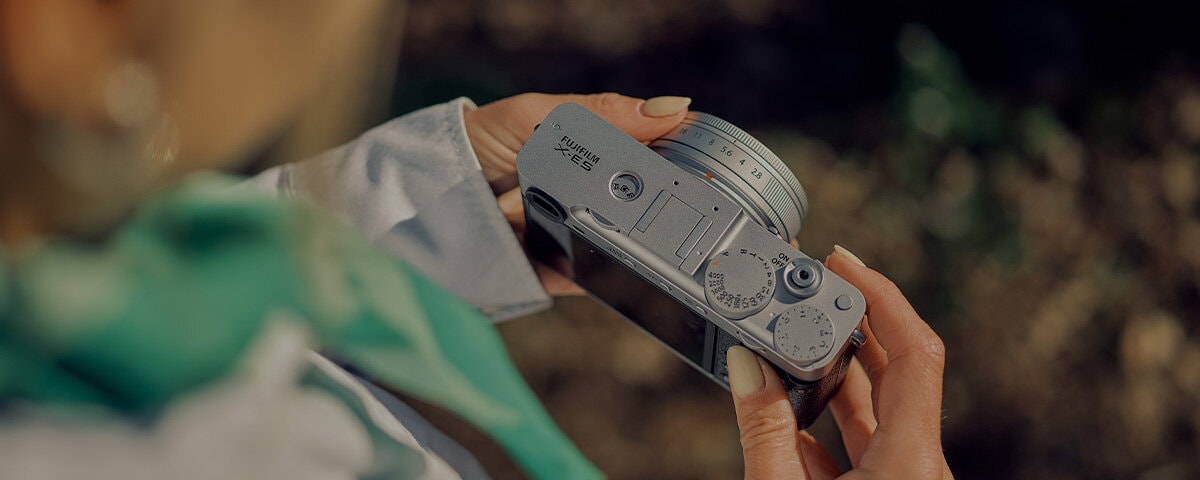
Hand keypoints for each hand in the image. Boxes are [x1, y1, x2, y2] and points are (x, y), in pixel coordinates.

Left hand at [465, 93, 690, 295]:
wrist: (414, 204)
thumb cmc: (472, 147)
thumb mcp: (533, 116)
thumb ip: (597, 112)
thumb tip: (670, 107)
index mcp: (588, 152)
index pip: (647, 155)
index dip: (681, 156)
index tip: (711, 159)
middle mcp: (589, 196)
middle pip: (648, 204)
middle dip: (674, 204)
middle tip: (704, 199)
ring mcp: (579, 237)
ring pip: (633, 245)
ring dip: (653, 242)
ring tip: (678, 234)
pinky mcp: (563, 276)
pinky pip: (602, 280)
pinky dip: (618, 276)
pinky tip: (637, 264)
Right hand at [726, 246, 952, 478]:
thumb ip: (763, 429)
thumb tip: (746, 366)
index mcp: (909, 460)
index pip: (915, 353)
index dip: (883, 297)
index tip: (845, 264)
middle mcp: (918, 463)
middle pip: (897, 368)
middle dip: (856, 318)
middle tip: (822, 280)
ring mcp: (904, 475)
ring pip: (877, 402)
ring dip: (839, 361)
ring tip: (804, 323)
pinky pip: (862, 435)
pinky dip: (828, 407)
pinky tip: (791, 391)